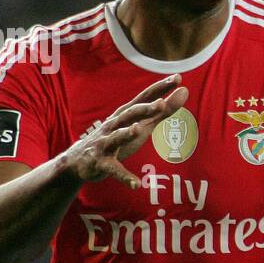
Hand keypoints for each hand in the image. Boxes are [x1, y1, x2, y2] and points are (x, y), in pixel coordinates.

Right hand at [62, 75, 188, 187]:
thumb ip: (162, 111)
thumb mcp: (141, 124)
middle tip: (161, 102)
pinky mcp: (101, 163)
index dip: (160, 88)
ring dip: (127, 133)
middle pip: (130, 114)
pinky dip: (124, 177)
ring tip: (138, 130)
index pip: (145, 98)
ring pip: (116, 137)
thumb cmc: (116, 139)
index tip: (178, 78)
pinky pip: (114, 170)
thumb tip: (184, 91)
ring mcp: (106, 143)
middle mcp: (115, 125)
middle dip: (145, 108)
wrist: (79, 161)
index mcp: (126, 115)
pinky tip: (136, 184)